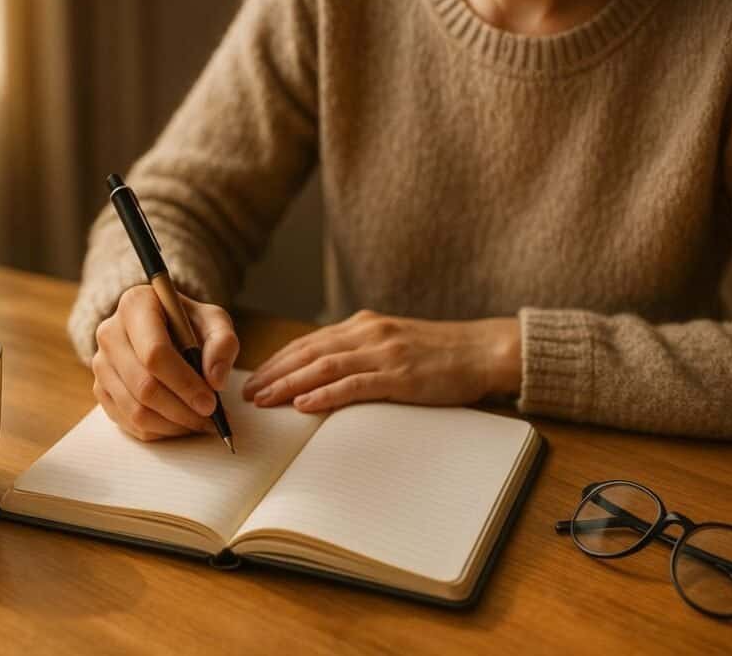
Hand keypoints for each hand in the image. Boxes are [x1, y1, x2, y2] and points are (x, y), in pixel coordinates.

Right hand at [92, 285, 238, 440]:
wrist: (165, 328)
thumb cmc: (190, 324)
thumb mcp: (214, 321)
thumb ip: (223, 343)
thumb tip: (215, 381)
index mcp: (136, 305)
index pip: (155, 353)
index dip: (184, 383)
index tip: (211, 402)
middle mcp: (110, 333)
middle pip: (143, 386)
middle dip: (181, 410)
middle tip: (210, 419)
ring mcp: (101, 364)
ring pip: (135, 410)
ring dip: (173, 425)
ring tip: (200, 423)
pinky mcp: (101, 389)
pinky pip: (128, 422)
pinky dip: (160, 431)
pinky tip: (181, 424)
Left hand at [242, 310, 520, 411]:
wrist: (483, 350)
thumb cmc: (440, 353)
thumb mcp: (394, 343)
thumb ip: (362, 352)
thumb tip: (326, 373)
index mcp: (364, 326)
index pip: (309, 342)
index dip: (278, 360)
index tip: (255, 377)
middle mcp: (368, 333)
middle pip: (308, 352)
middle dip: (274, 373)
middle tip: (248, 393)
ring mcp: (384, 353)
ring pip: (324, 367)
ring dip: (289, 384)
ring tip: (265, 399)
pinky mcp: (400, 375)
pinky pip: (355, 384)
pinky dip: (326, 394)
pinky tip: (304, 405)